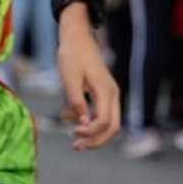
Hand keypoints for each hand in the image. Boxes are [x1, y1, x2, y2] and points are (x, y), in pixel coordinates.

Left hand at [56, 11, 119, 150]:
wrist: (77, 37)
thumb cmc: (72, 55)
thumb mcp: (70, 78)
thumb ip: (76, 102)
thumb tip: (83, 124)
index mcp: (106, 91)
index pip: (105, 121)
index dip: (91, 132)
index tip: (74, 133)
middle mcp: (113, 94)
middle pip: (114, 128)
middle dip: (97, 141)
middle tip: (77, 147)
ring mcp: (110, 94)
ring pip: (109, 123)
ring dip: (94, 134)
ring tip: (74, 140)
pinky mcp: (103, 93)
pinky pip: (101, 114)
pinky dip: (88, 121)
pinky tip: (68, 116)